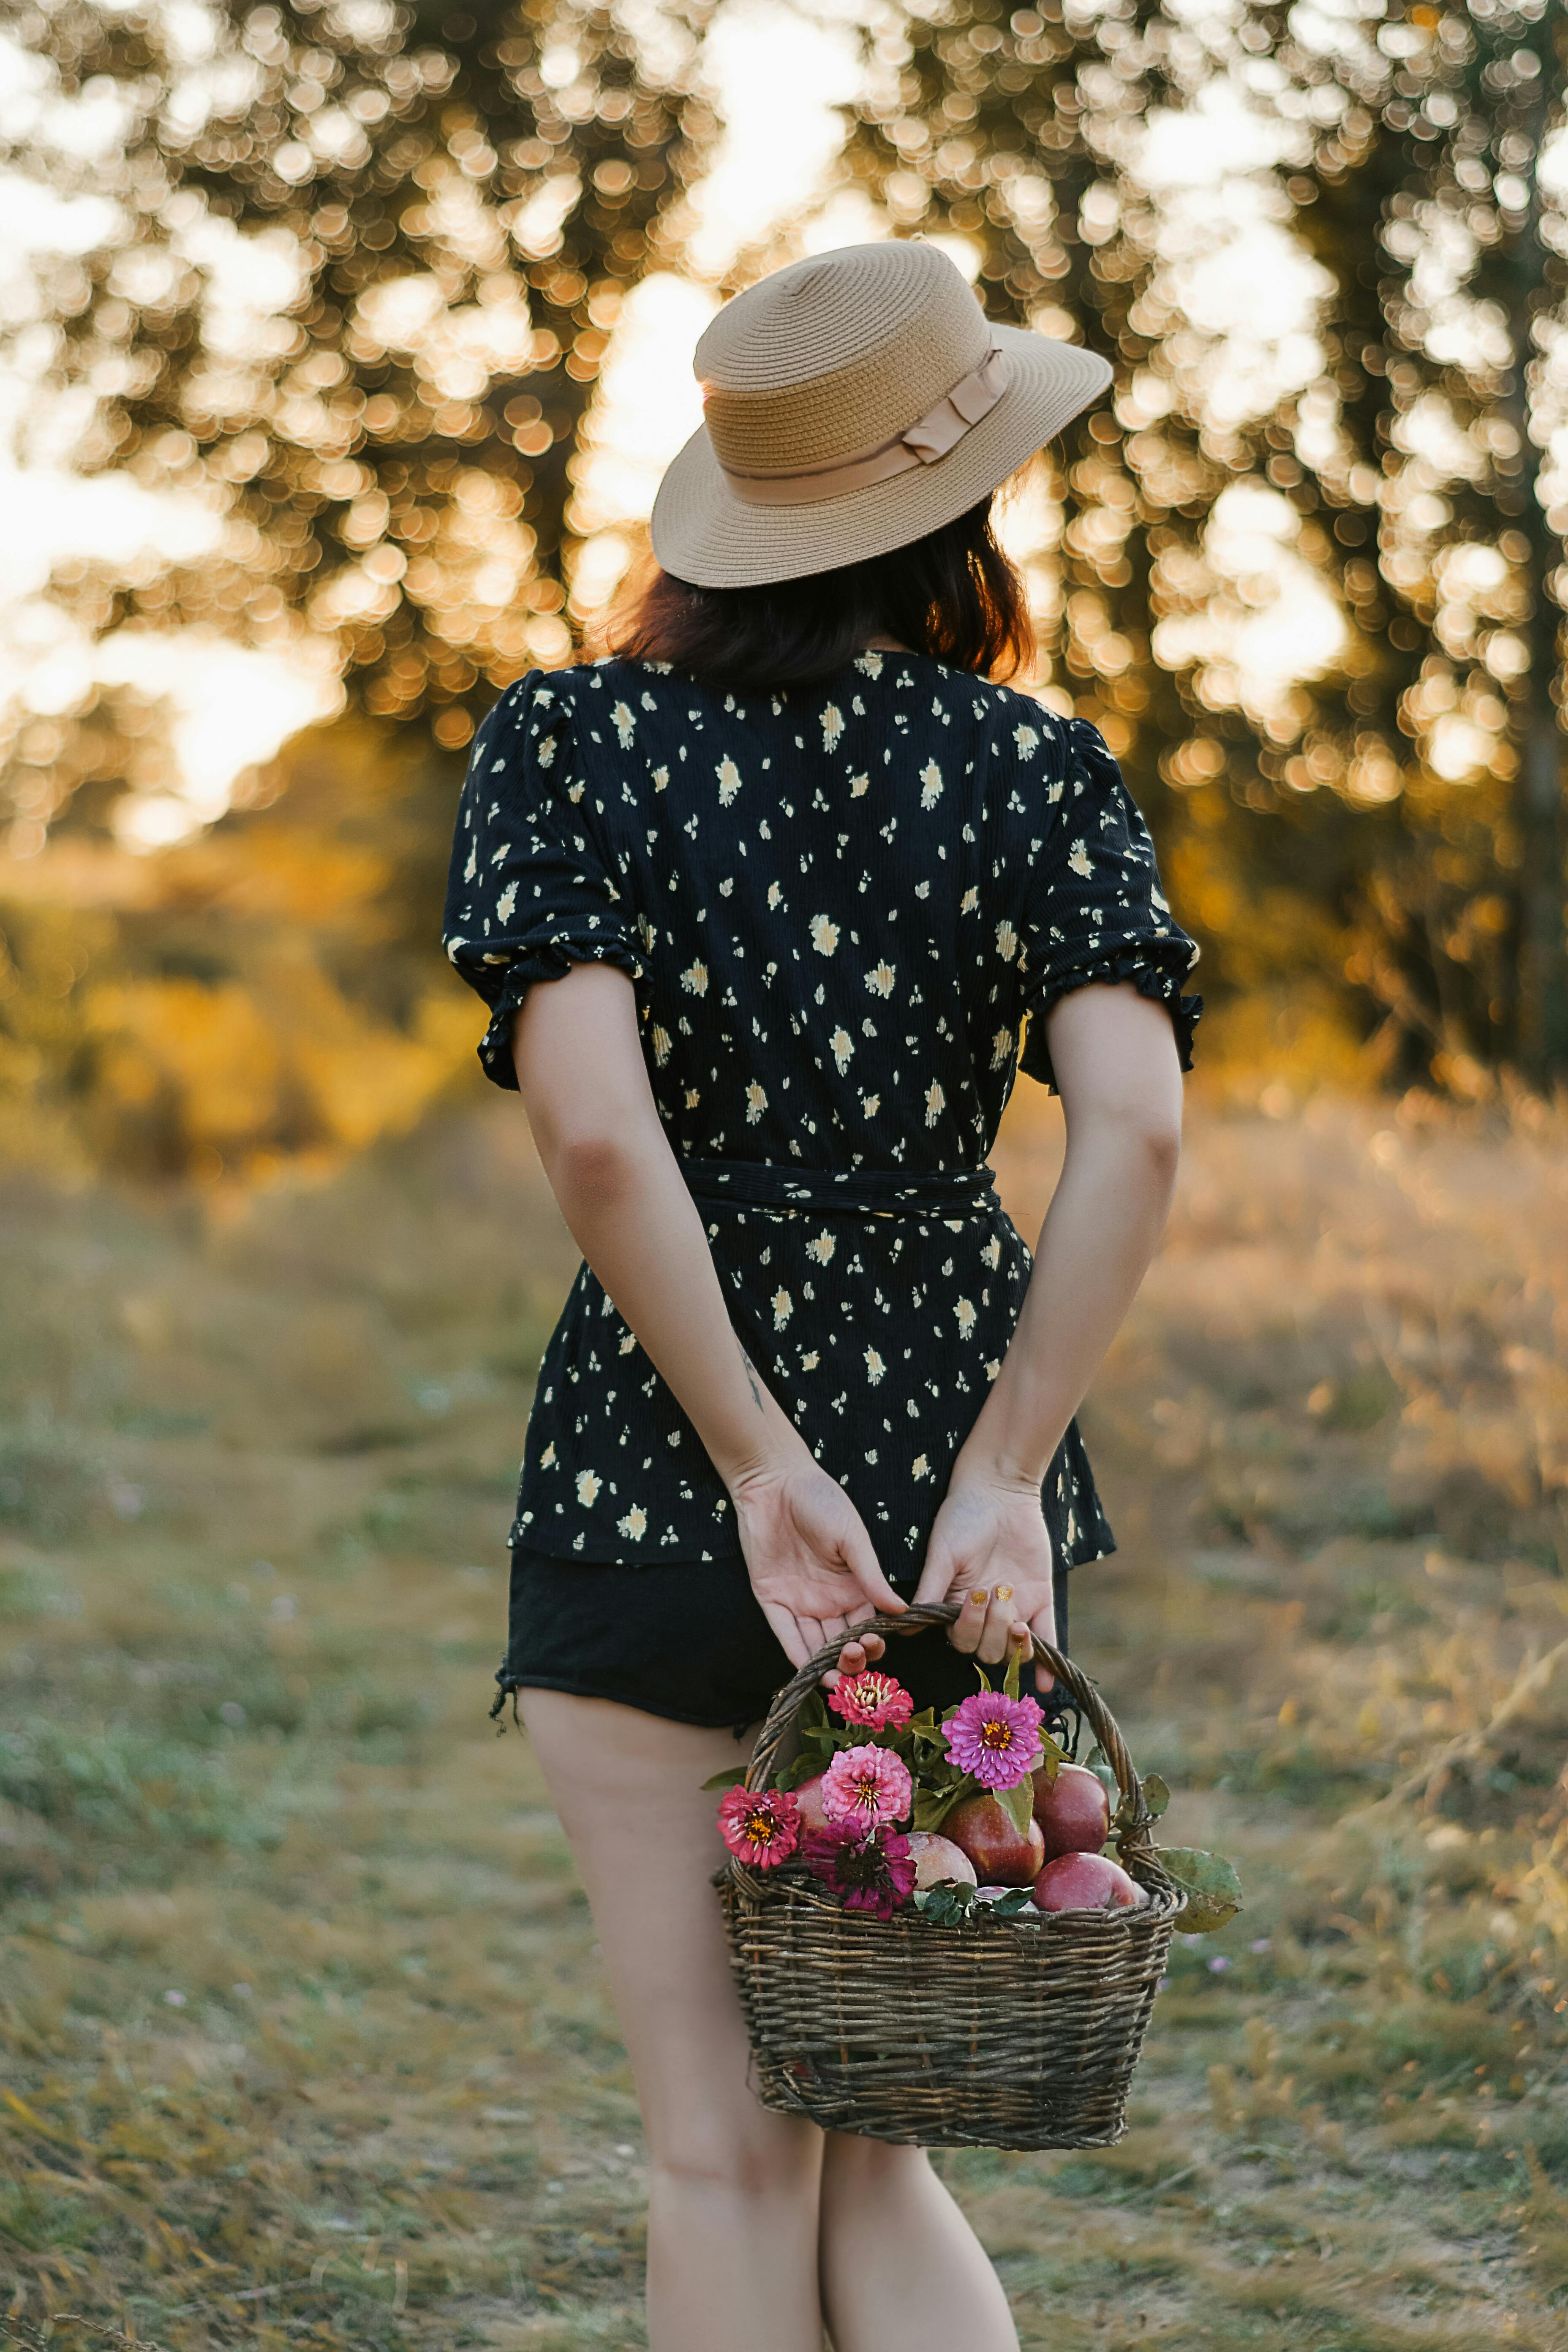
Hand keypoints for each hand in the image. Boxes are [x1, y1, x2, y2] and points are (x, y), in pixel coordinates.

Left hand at [731, 1452, 904, 1671]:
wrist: (774, 1482)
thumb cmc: (820, 1500)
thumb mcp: (853, 1537)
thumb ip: (872, 1575)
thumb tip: (902, 1610)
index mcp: (853, 1585)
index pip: (868, 1625)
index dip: (873, 1642)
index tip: (876, 1646)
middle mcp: (828, 1600)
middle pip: (843, 1642)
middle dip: (852, 1659)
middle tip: (854, 1659)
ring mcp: (799, 1602)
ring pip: (816, 1646)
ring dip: (827, 1666)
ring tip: (836, 1681)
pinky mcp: (771, 1600)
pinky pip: (785, 1635)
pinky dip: (797, 1655)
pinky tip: (809, 1672)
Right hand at [915, 1470, 1056, 1693]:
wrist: (1001, 1489)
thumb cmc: (963, 1516)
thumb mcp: (943, 1553)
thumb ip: (929, 1591)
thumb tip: (905, 1628)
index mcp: (957, 1605)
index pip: (961, 1639)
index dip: (967, 1627)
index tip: (973, 1596)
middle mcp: (985, 1615)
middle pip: (987, 1650)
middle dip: (991, 1628)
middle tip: (994, 1591)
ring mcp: (1014, 1609)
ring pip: (1013, 1648)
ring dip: (1014, 1638)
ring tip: (1014, 1608)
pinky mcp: (1041, 1600)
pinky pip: (1048, 1639)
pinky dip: (1050, 1663)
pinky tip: (1049, 1684)